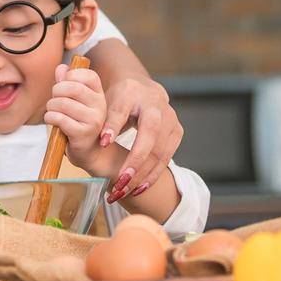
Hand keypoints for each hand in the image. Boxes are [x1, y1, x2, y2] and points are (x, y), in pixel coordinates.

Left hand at [43, 63, 108, 171]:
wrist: (88, 151)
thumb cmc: (78, 122)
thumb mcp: (74, 101)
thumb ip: (67, 82)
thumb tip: (61, 68)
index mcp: (99, 94)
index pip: (88, 75)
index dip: (71, 76)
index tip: (63, 84)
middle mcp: (100, 106)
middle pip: (73, 88)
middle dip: (57, 91)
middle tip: (54, 100)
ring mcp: (93, 120)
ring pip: (64, 103)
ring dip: (51, 106)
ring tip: (52, 111)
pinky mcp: (83, 133)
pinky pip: (60, 118)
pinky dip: (50, 117)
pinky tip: (52, 120)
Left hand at [102, 77, 183, 199]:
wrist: (142, 90)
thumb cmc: (119, 100)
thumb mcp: (106, 104)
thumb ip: (104, 121)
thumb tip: (104, 141)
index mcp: (131, 92)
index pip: (121, 109)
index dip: (113, 125)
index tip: (103, 143)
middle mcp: (155, 103)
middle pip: (148, 134)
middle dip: (133, 162)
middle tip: (118, 183)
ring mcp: (170, 117)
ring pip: (160, 150)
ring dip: (143, 174)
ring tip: (125, 190)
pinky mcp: (177, 131)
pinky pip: (167, 157)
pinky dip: (153, 174)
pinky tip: (140, 187)